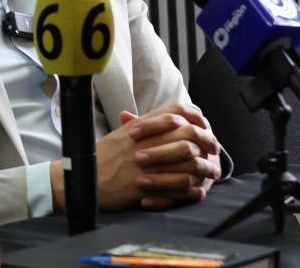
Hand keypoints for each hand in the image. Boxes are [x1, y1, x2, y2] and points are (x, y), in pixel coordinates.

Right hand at [49, 102, 221, 212]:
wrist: (84, 179)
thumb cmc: (103, 157)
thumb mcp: (122, 134)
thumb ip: (144, 123)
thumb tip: (168, 116)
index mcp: (139, 127)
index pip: (174, 111)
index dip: (193, 115)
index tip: (203, 123)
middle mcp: (144, 142)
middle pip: (186, 133)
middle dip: (205, 140)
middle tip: (215, 147)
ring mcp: (144, 164)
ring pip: (185, 161)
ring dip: (202, 166)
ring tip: (211, 170)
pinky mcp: (143, 186)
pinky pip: (175, 187)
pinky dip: (190, 189)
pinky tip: (198, 189)